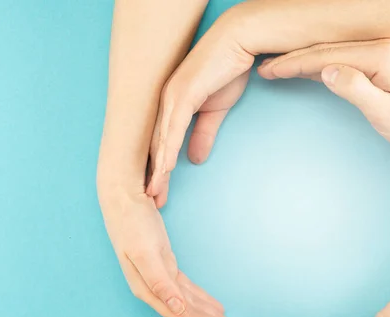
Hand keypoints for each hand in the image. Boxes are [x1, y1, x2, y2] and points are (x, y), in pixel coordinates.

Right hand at [98, 185, 242, 316]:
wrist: (123, 200)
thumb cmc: (132, 225)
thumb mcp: (145, 254)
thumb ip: (159, 283)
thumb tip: (177, 310)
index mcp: (149, 290)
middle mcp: (156, 289)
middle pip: (189, 313)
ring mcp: (162, 277)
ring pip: (191, 303)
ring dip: (211, 316)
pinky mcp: (167, 265)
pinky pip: (188, 289)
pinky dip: (203, 299)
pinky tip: (216, 308)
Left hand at [146, 12, 254, 206]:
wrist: (238, 41)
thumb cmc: (227, 70)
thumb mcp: (216, 111)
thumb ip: (204, 134)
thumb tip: (196, 159)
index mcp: (173, 106)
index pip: (162, 144)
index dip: (159, 169)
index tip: (159, 191)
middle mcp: (166, 102)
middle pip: (155, 146)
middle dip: (154, 175)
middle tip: (152, 201)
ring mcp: (172, 97)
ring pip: (161, 141)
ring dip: (157, 169)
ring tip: (154, 193)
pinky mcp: (183, 94)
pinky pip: (173, 128)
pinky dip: (168, 149)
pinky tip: (165, 168)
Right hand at [258, 39, 389, 155]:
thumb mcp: (387, 113)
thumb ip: (357, 89)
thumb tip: (327, 71)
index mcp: (379, 55)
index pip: (326, 55)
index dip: (294, 63)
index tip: (270, 70)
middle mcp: (379, 47)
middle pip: (326, 49)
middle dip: (293, 58)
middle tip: (265, 68)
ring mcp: (380, 53)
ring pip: (332, 52)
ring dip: (304, 59)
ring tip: (279, 67)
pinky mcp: (381, 63)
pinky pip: (343, 59)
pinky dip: (321, 63)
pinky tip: (309, 69)